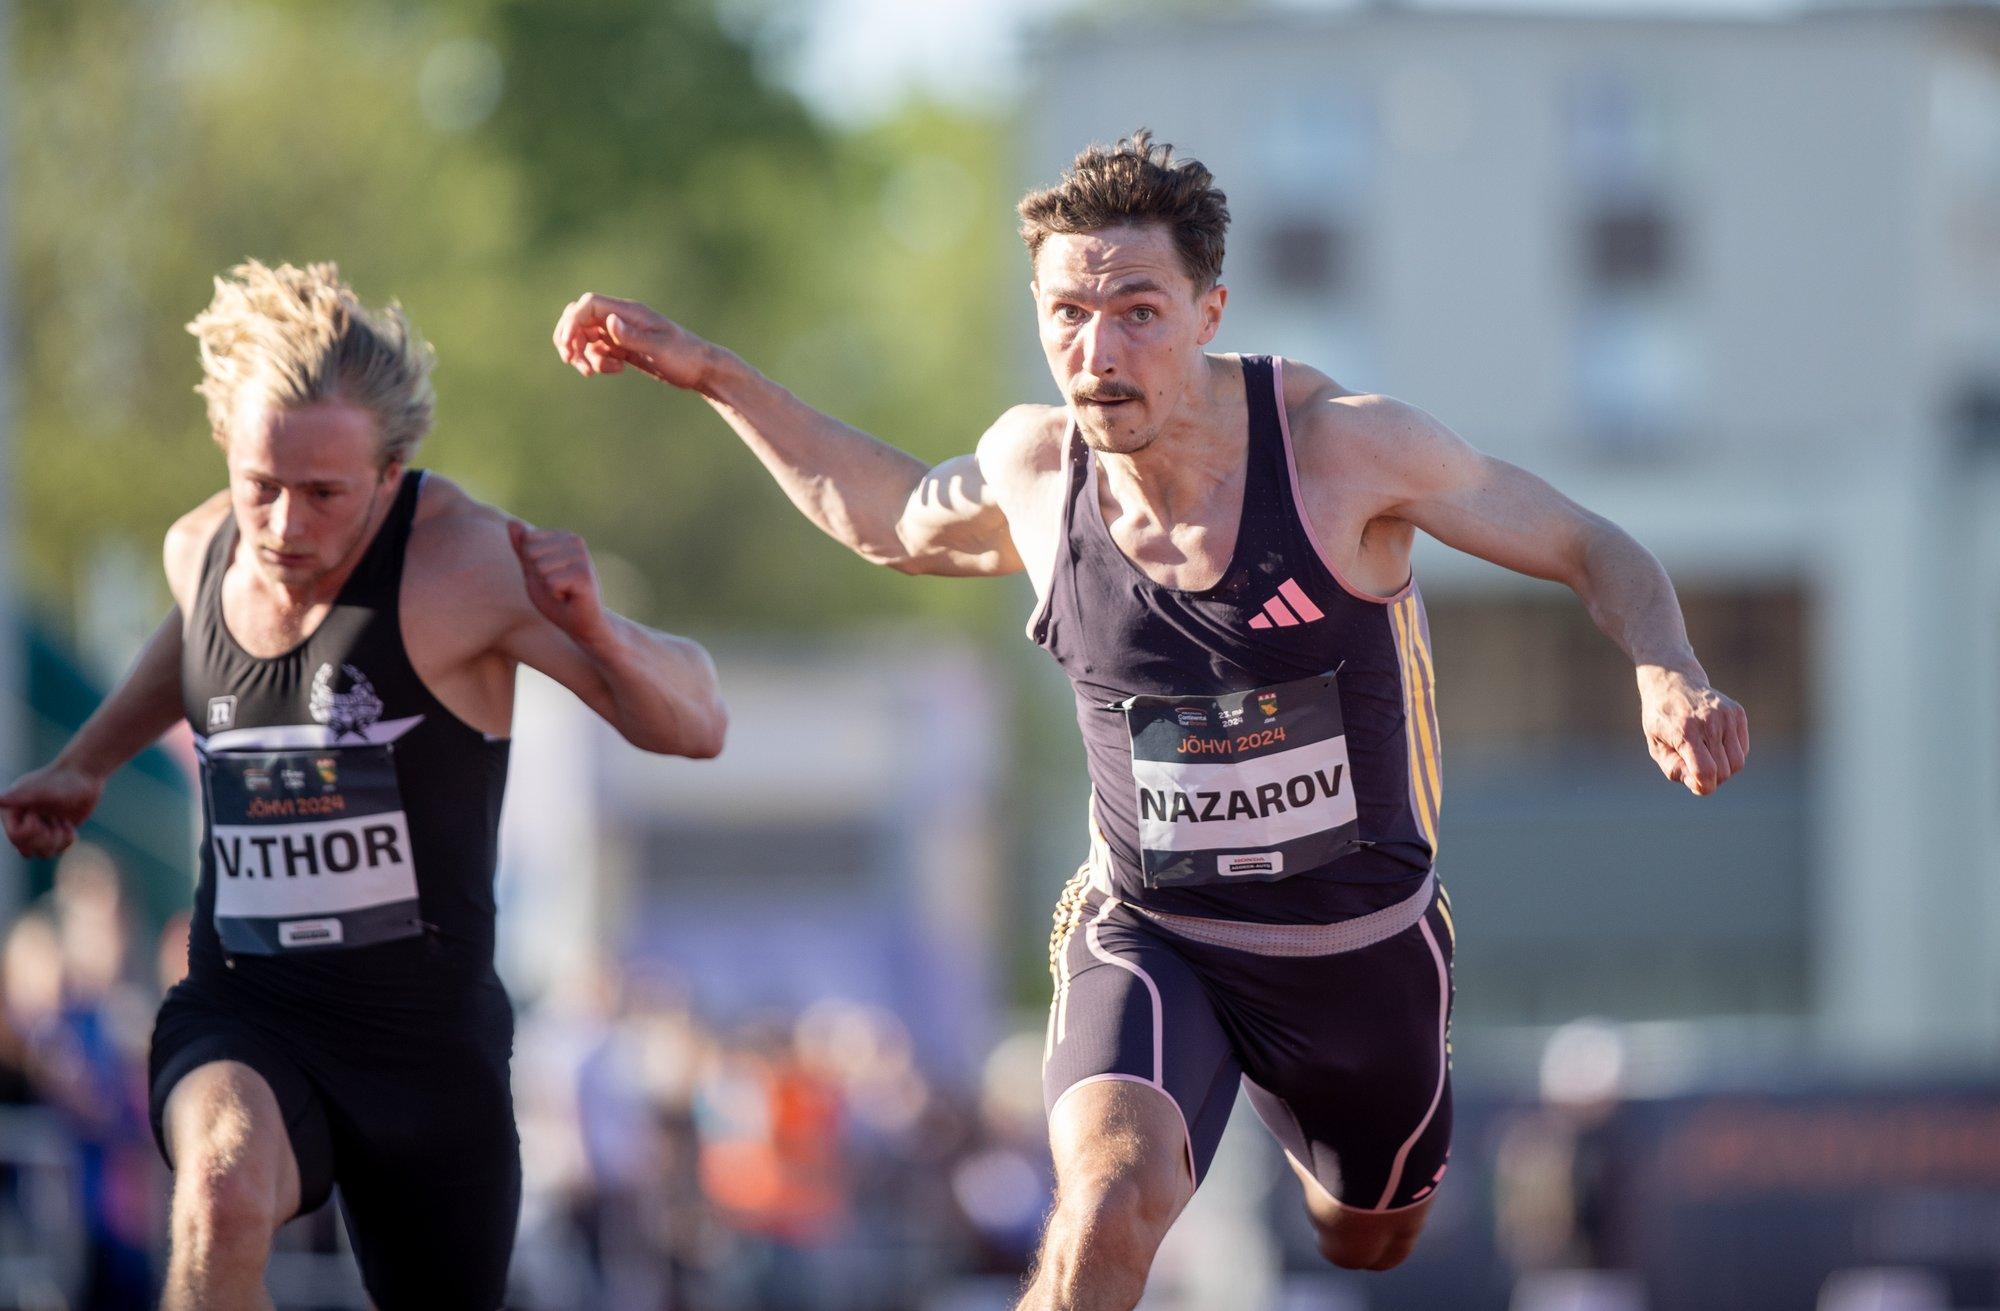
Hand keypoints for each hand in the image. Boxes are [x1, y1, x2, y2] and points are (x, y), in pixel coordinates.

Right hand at [0, 762, 103, 857]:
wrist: (83, 777)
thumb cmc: (61, 781)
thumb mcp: (41, 789)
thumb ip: (19, 796)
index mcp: (12, 812)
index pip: (16, 837)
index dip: (32, 829)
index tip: (38, 813)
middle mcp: (22, 823)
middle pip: (27, 851)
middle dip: (46, 839)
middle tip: (56, 820)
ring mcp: (39, 829)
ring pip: (43, 854)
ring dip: (58, 840)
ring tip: (62, 822)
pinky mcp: (55, 833)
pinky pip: (57, 851)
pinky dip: (67, 841)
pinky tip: (69, 825)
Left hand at [509, 520, 612, 648]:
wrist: (582, 624)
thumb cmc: (557, 598)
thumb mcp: (532, 571)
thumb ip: (522, 548)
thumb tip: (512, 522)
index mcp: (563, 536)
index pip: (527, 541)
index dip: (531, 565)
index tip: (549, 576)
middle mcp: (575, 541)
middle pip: (531, 552)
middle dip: (537, 575)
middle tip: (556, 586)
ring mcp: (582, 556)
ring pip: (540, 567)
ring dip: (547, 586)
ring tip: (563, 591)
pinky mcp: (585, 575)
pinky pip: (550, 582)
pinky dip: (555, 595)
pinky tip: (569, 597)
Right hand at [551, 293, 715, 390]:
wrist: (701, 370)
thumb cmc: (684, 357)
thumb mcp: (659, 348)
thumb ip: (632, 336)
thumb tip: (609, 321)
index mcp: (630, 312)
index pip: (589, 305)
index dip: (572, 321)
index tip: (567, 344)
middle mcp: (622, 319)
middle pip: (580, 319)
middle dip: (569, 338)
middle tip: (570, 359)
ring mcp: (622, 334)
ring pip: (586, 337)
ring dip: (583, 354)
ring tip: (593, 373)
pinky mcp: (624, 349)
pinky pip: (599, 351)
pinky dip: (598, 362)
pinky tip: (616, 370)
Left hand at [1638, 667, 1748, 796]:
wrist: (1672, 680)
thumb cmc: (1661, 718)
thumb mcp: (1656, 744)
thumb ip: (1674, 769)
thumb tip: (1699, 785)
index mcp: (1685, 730)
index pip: (1705, 771)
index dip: (1704, 787)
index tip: (1696, 786)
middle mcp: (1709, 721)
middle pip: (1724, 770)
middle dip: (1712, 779)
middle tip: (1697, 771)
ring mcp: (1726, 715)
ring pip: (1738, 762)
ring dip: (1724, 770)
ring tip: (1706, 760)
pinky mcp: (1737, 712)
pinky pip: (1743, 749)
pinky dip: (1731, 755)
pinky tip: (1714, 745)